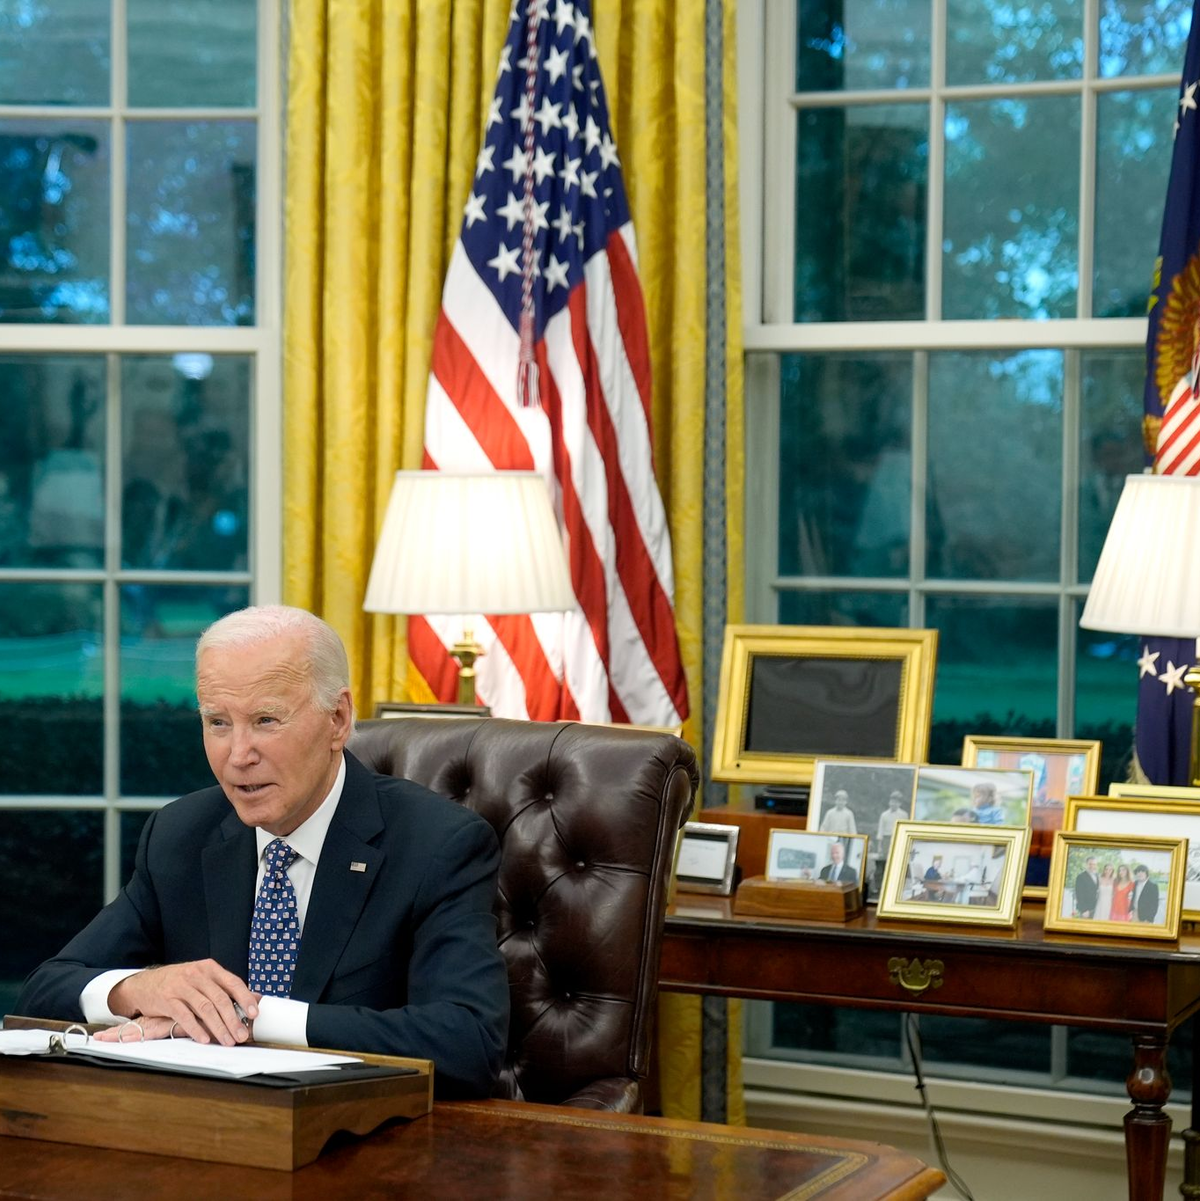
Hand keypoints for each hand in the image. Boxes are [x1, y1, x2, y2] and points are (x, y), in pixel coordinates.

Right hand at [107, 960, 259, 1046]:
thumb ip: (223, 988)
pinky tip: (205, 1039)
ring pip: (205, 1008)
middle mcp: (197, 975)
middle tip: (242, 1035)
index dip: (245, 998)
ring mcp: (181, 986)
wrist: (145, 983)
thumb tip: (253, 998)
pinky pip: (185, 1016)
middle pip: (220, 999)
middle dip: (233, 1019)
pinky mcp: (167, 1000)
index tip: (254, 1014)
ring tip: (228, 1041)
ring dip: (218, 1027)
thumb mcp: (202, 978)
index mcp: (209, 968)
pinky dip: (196, 1029)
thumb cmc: (179, 982)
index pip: (233, 982)